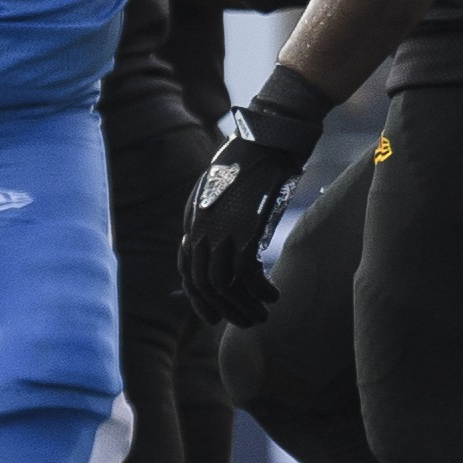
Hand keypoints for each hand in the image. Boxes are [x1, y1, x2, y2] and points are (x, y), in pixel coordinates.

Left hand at [180, 65, 333, 327]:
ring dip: (243, 306)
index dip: (199, 300)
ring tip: (263, 316)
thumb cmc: (250, 161)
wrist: (266, 140)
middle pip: (203, 285)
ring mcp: (219, 233)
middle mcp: (199, 232)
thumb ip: (214, 216)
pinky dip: (260, 291)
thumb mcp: (221, 190)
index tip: (215, 316)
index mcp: (193, 222)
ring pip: (223, 286)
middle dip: (223, 310)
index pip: (188, 273)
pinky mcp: (242, 232)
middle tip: (246, 323)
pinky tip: (274, 295)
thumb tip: (214, 242)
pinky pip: (245, 275)